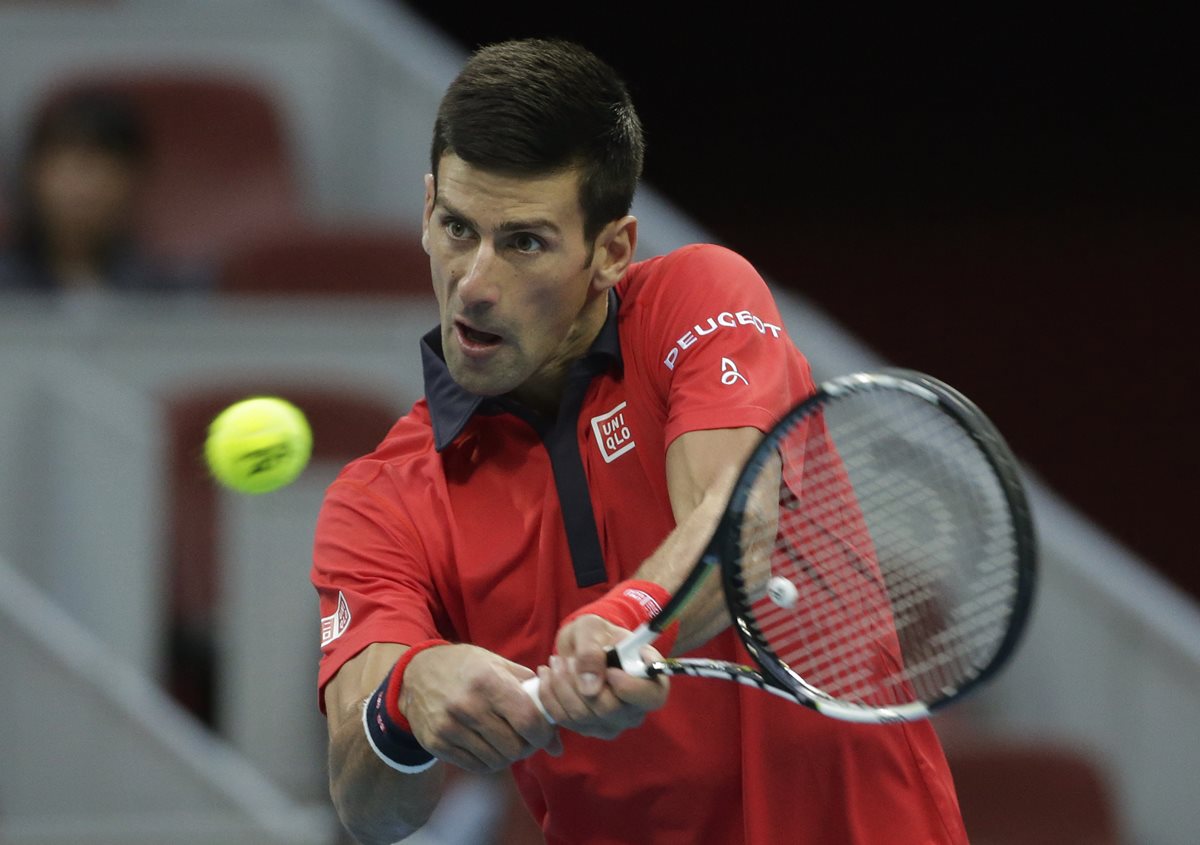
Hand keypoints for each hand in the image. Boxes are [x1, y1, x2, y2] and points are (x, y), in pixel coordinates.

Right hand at [401, 643, 561, 772]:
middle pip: (514, 747)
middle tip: (527, 739)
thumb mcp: (497, 664)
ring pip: (497, 761)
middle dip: (527, 747)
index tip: (546, 735)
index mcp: (487, 681)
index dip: (544, 734)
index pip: (527, 720)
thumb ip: (530, 691)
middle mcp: (467, 706)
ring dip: (508, 756)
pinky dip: (489, 761)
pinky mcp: (436, 744)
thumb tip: (556, 731)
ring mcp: (449, 727)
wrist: (415, 674)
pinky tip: (488, 746)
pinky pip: (476, 766)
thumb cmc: (465, 667)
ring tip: (507, 741)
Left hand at [533, 614, 668, 738]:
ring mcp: (611, 724)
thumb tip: (590, 688)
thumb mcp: (592, 628)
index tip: (610, 669)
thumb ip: (591, 651)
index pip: (651, 697)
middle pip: (609, 709)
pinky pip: (564, 719)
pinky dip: (550, 694)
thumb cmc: (596, 634)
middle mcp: (635, 710)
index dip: (629, 686)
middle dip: (580, 681)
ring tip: (557, 661)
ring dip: (561, 685)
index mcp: (651, 682)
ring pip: (581, 715)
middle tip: (569, 659)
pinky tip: (549, 675)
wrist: (582, 646)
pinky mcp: (587, 729)